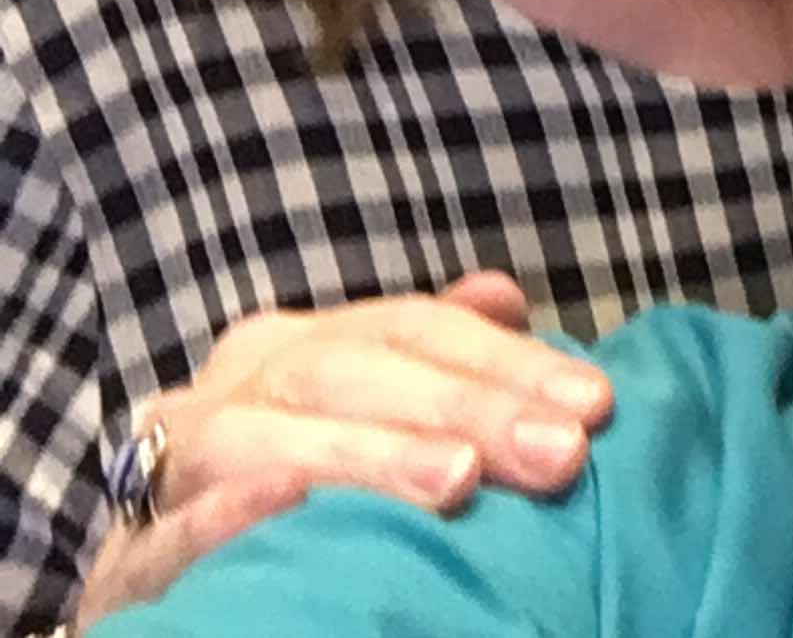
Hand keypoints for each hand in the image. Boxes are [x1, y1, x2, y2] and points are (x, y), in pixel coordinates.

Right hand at [71, 272, 612, 629]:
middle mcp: (236, 383)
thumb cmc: (288, 472)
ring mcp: (175, 462)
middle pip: (353, 371)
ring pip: (266, 435)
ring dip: (370, 453)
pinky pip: (171, 527)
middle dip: (464, 407)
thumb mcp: (363, 402)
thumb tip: (506, 297)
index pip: (411, 328)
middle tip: (558, 453)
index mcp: (298, 342)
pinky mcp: (131, 553)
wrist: (162, 560)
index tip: (596, 403)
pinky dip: (229, 513)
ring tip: (459, 479)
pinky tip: (290, 504)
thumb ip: (433, 352)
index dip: (506, 360)